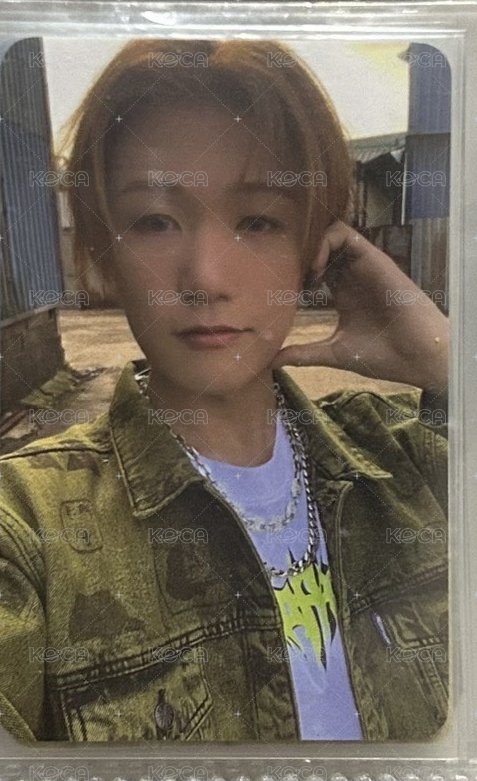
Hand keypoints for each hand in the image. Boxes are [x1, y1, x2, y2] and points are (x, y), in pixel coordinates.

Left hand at [271, 220, 448, 392]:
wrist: (417, 356)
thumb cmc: (383, 355)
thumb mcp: (334, 352)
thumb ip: (304, 353)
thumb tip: (272, 360)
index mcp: (341, 291)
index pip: (311, 266)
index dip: (292, 271)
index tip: (277, 291)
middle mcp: (350, 274)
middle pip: (317, 246)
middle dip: (296, 254)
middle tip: (283, 277)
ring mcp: (361, 265)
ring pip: (328, 234)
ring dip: (308, 248)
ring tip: (301, 275)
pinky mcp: (373, 258)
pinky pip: (344, 235)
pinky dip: (323, 245)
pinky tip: (315, 272)